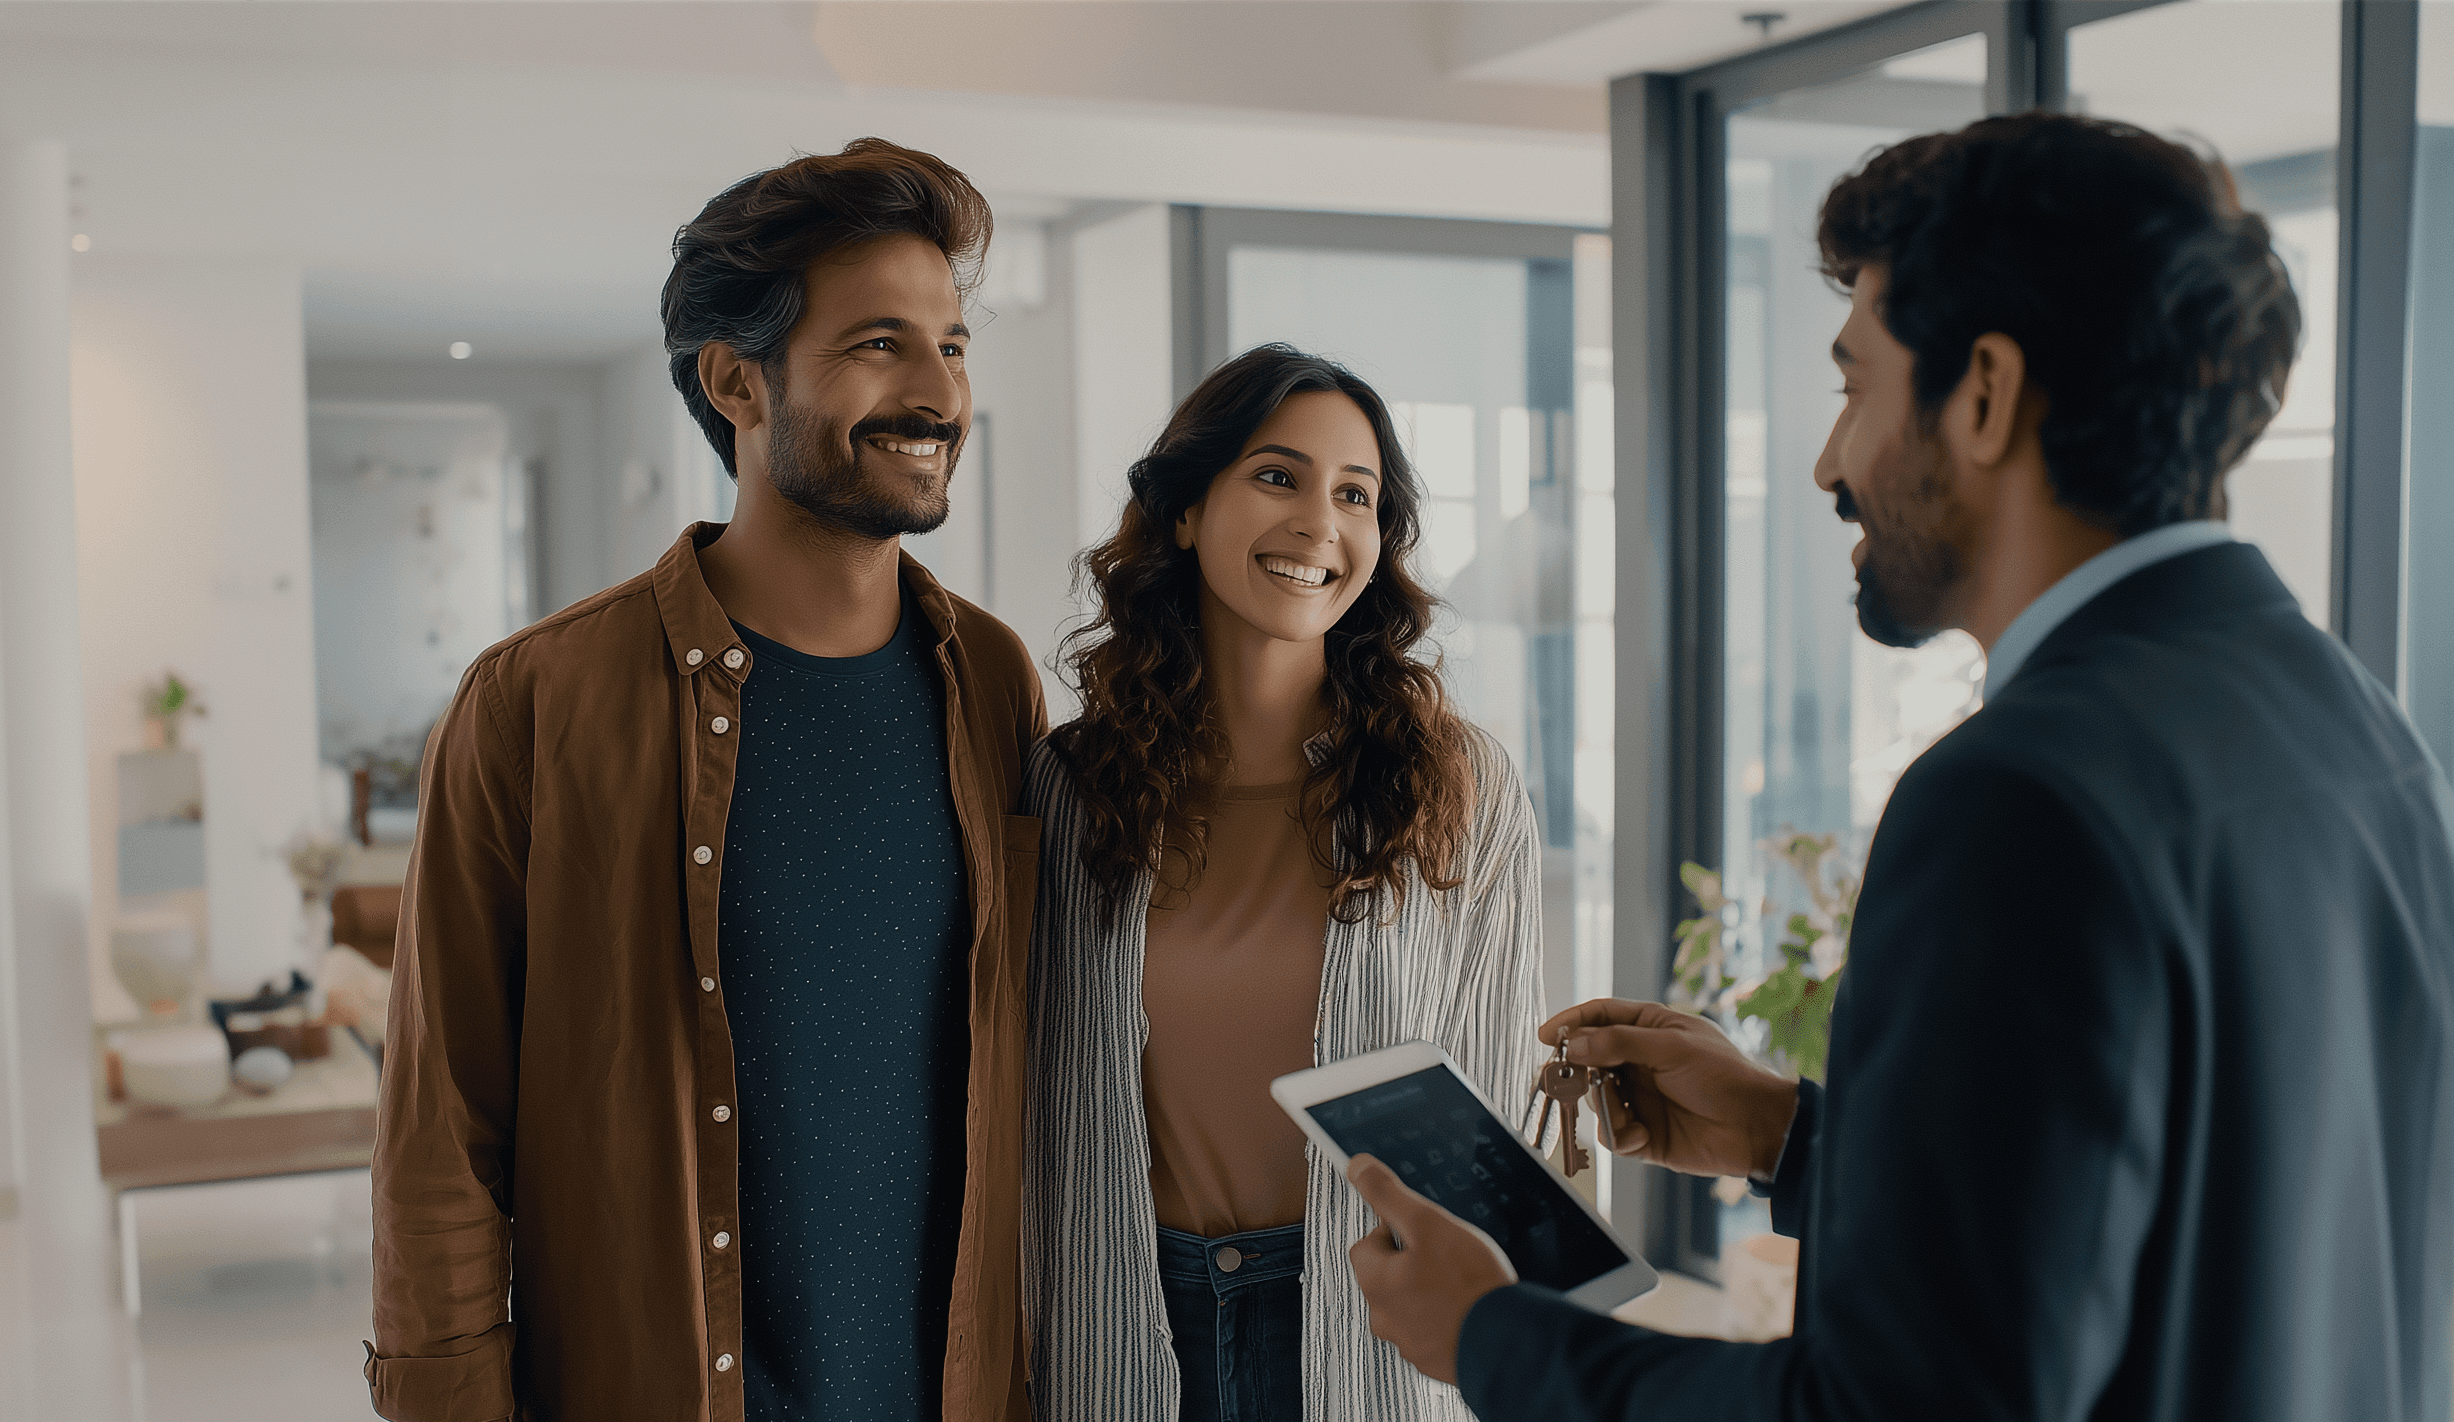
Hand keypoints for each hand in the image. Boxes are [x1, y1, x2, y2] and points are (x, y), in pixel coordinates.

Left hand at [1344, 1155, 1517, 1384]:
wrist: (1510, 1342)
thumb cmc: (1470, 1284)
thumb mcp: (1428, 1224)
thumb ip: (1389, 1195)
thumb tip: (1357, 1168)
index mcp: (1375, 1283)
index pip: (1365, 1245)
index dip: (1393, 1232)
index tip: (1423, 1233)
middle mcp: (1383, 1318)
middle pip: (1387, 1276)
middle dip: (1411, 1263)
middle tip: (1447, 1257)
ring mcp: (1409, 1344)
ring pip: (1409, 1304)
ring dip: (1428, 1292)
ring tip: (1462, 1285)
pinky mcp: (1434, 1362)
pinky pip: (1432, 1330)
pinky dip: (1446, 1319)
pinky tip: (1470, 1309)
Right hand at [1541, 998, 1799, 1180]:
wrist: (1756, 1128)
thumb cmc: (1724, 1076)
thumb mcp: (1672, 1048)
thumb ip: (1620, 1043)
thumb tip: (1574, 1043)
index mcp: (1649, 1029)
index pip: (1600, 1016)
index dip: (1571, 1023)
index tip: (1547, 1036)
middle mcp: (1638, 1062)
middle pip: (1588, 1059)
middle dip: (1578, 1071)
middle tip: (1569, 1079)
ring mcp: (1638, 1098)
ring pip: (1593, 1099)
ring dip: (1604, 1107)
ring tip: (1627, 1114)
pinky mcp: (1642, 1135)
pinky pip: (1611, 1134)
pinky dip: (1621, 1135)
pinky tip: (1644, 1137)